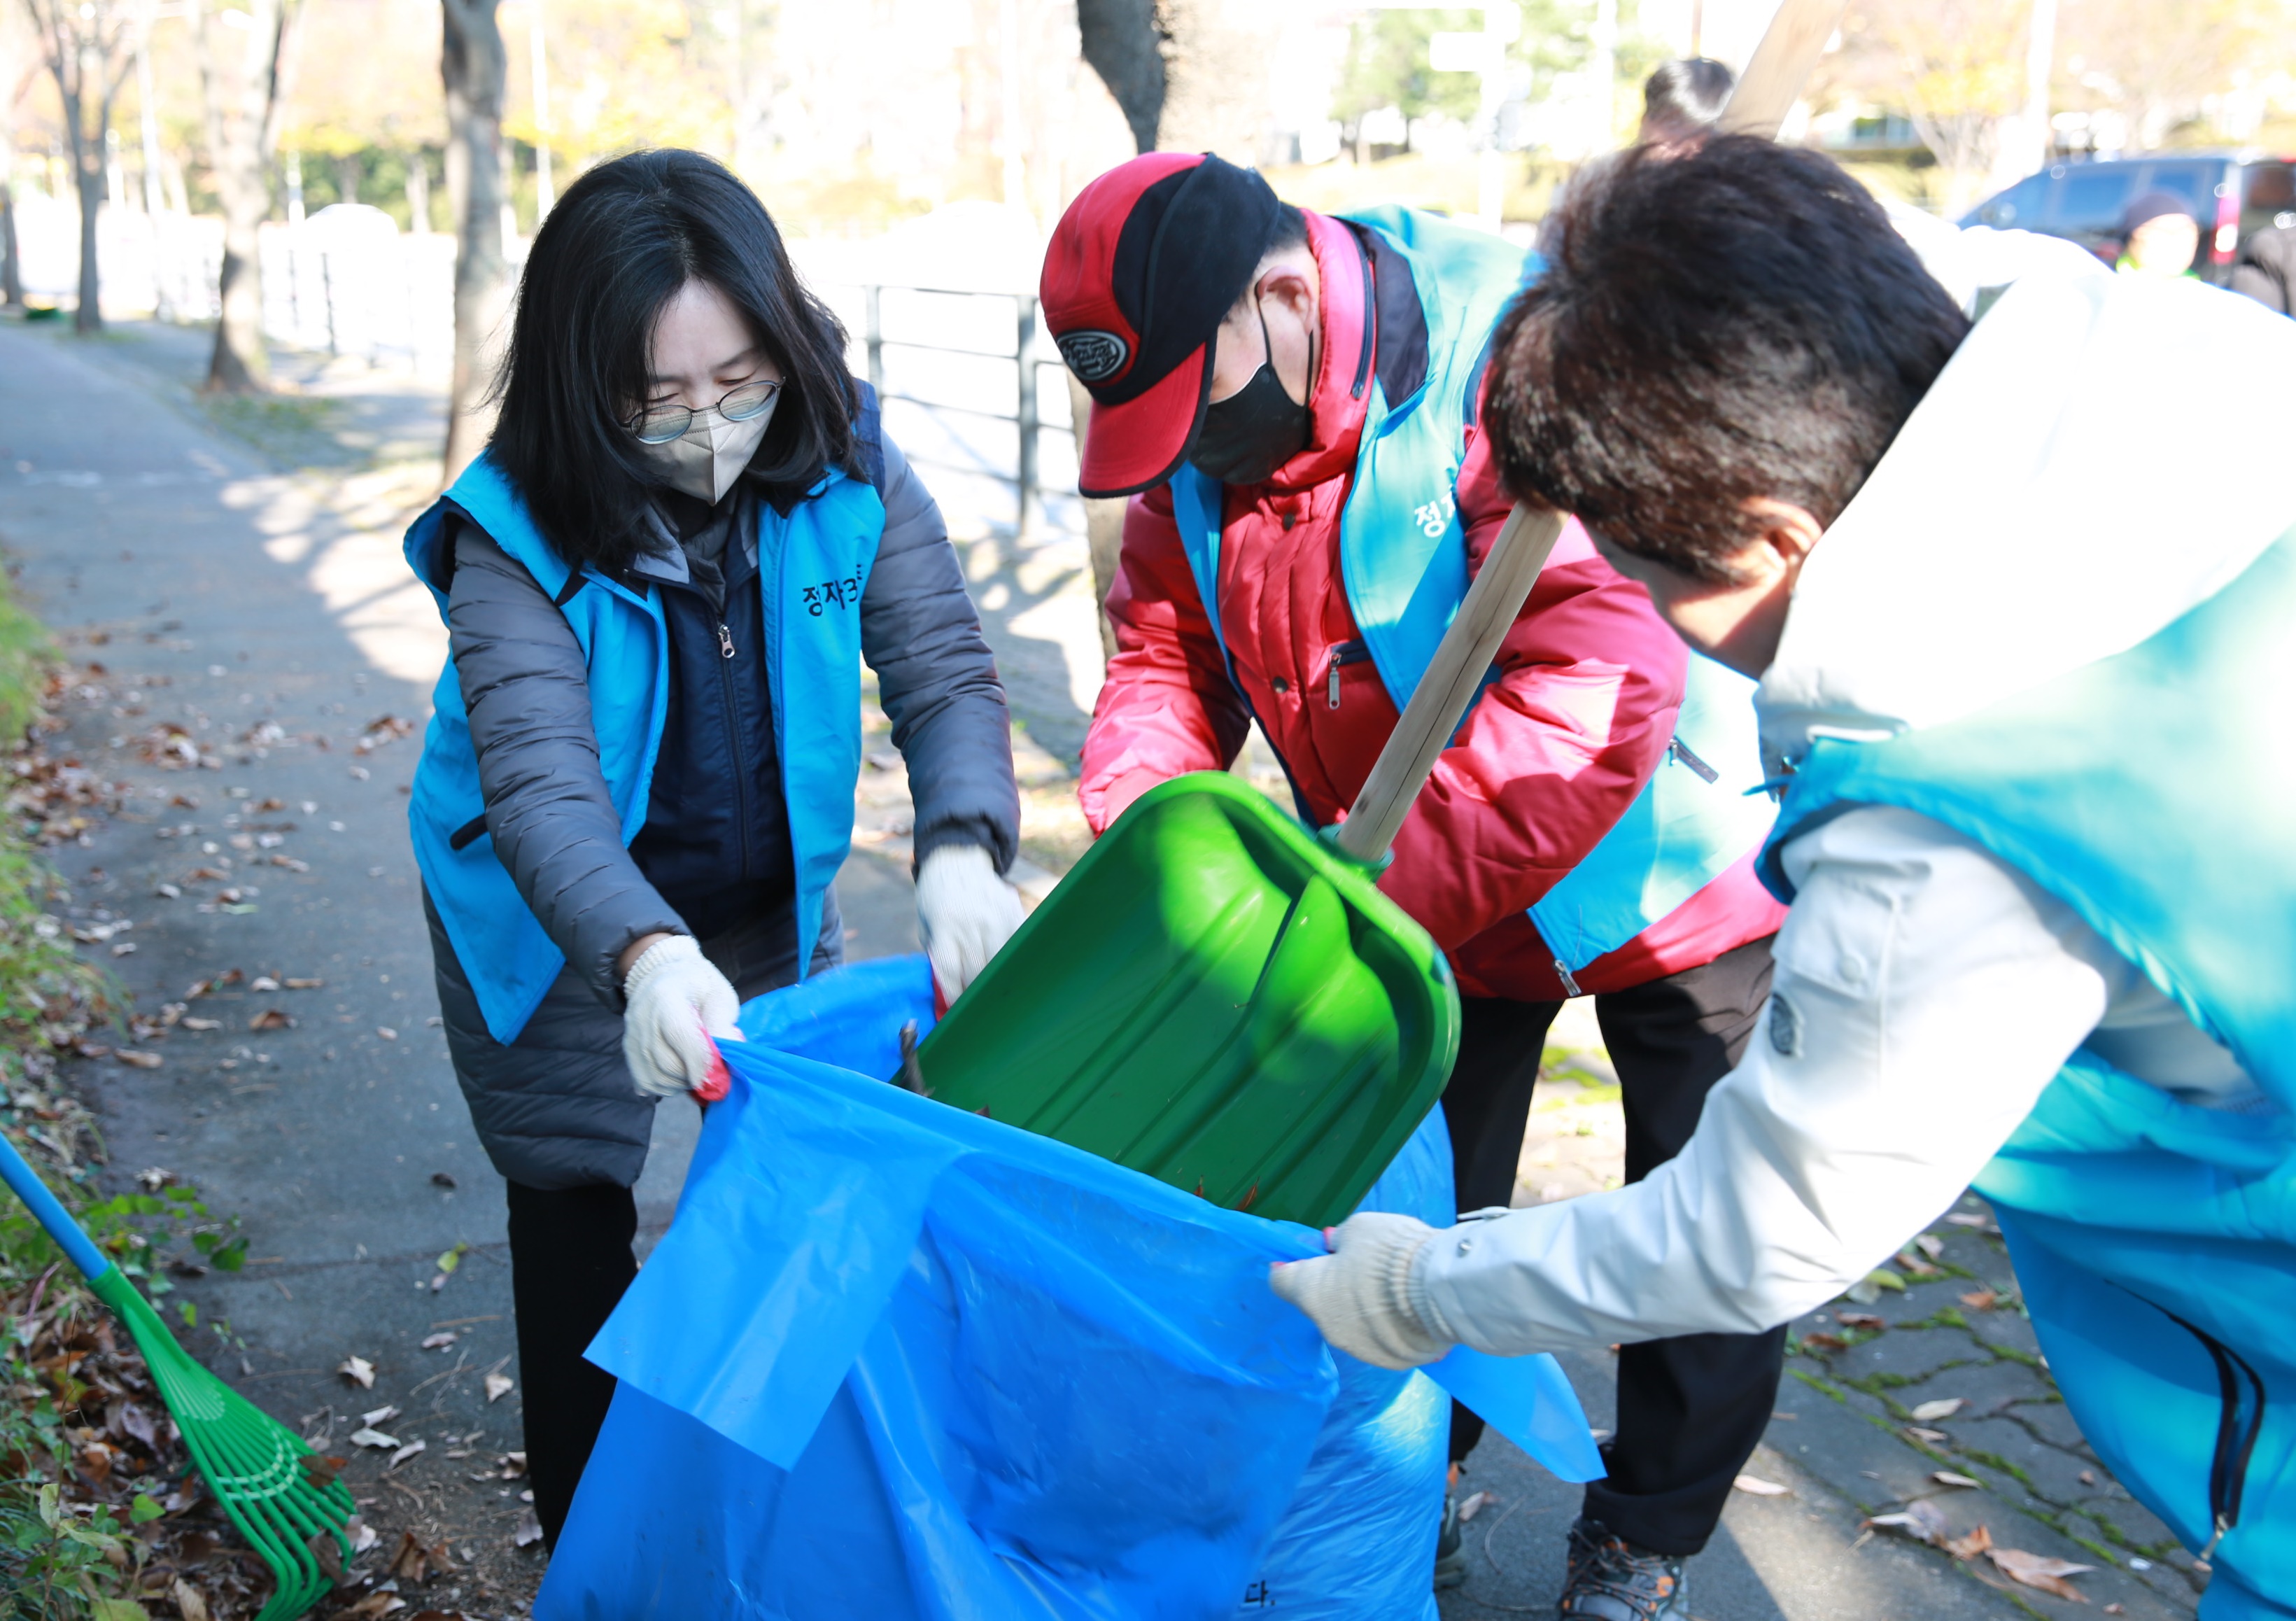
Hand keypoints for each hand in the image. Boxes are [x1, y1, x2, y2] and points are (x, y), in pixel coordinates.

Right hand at [620, 935, 742, 1098]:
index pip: (680, 1035)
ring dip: (680, 1084)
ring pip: (655, 1078)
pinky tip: (679, 1075)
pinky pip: (645, 1081)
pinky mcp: (628, 1049)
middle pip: (666, 1063)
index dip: (700, 1061)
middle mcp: (642, 1017)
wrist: (664, 975)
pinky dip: (665, 1086)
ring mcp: (632, 1035)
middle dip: (694, 1076)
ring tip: (695, 1070)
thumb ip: (723, 1023)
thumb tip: (732, 1054)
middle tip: (711, 1071)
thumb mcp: (718, 994)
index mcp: (667, 997)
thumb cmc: (698, 985)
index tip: (717, 1076)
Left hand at [914, 844, 1025, 1001]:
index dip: (955, 996)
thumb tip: (949, 990)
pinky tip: (1005, 969)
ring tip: (990, 992)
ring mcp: (995, 917)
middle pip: (977, 971)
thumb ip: (936, 954)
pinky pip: (1015, 946)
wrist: (956, 859)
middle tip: (973, 1007)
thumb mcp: (925, 924)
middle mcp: (971, 922)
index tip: (956, 1009)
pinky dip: (1010, 961)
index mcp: (944, 926)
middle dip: (974, 993)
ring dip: (994, 980)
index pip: (951, 972)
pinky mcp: (1012, 912)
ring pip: (999, 962)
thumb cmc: (935, 897)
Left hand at [1269, 1212, 1450, 1369]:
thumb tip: (1334, 1247)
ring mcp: (1359, 1350)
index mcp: (1310, 1292)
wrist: (1439, 1290)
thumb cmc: (1390, 1252)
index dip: (1288, 1267)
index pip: (1281, 1282)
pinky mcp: (1390, 1362)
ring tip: (1391, 1290)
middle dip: (1333, 1286)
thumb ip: (1340, 1240)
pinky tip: (1408, 1309)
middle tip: (1359, 1267)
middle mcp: (1328, 1328)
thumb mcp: (1359, 1229)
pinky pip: (1380, 1339)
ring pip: (1351, 1325)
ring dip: (1361, 1309)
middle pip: (1319, 1304)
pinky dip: (1387, 1326)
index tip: (1301, 1258)